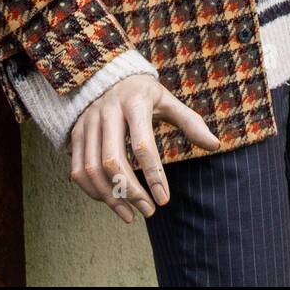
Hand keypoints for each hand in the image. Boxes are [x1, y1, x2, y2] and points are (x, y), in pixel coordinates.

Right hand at [69, 74, 220, 222]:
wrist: (108, 75)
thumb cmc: (144, 93)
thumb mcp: (168, 101)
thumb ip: (191, 122)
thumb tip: (215, 145)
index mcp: (135, 102)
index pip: (142, 145)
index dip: (154, 175)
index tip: (164, 200)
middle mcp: (107, 111)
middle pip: (112, 160)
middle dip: (130, 192)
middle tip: (149, 211)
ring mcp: (88, 123)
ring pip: (91, 169)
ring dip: (110, 197)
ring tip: (131, 214)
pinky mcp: (75, 134)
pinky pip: (77, 169)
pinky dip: (92, 190)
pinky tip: (111, 200)